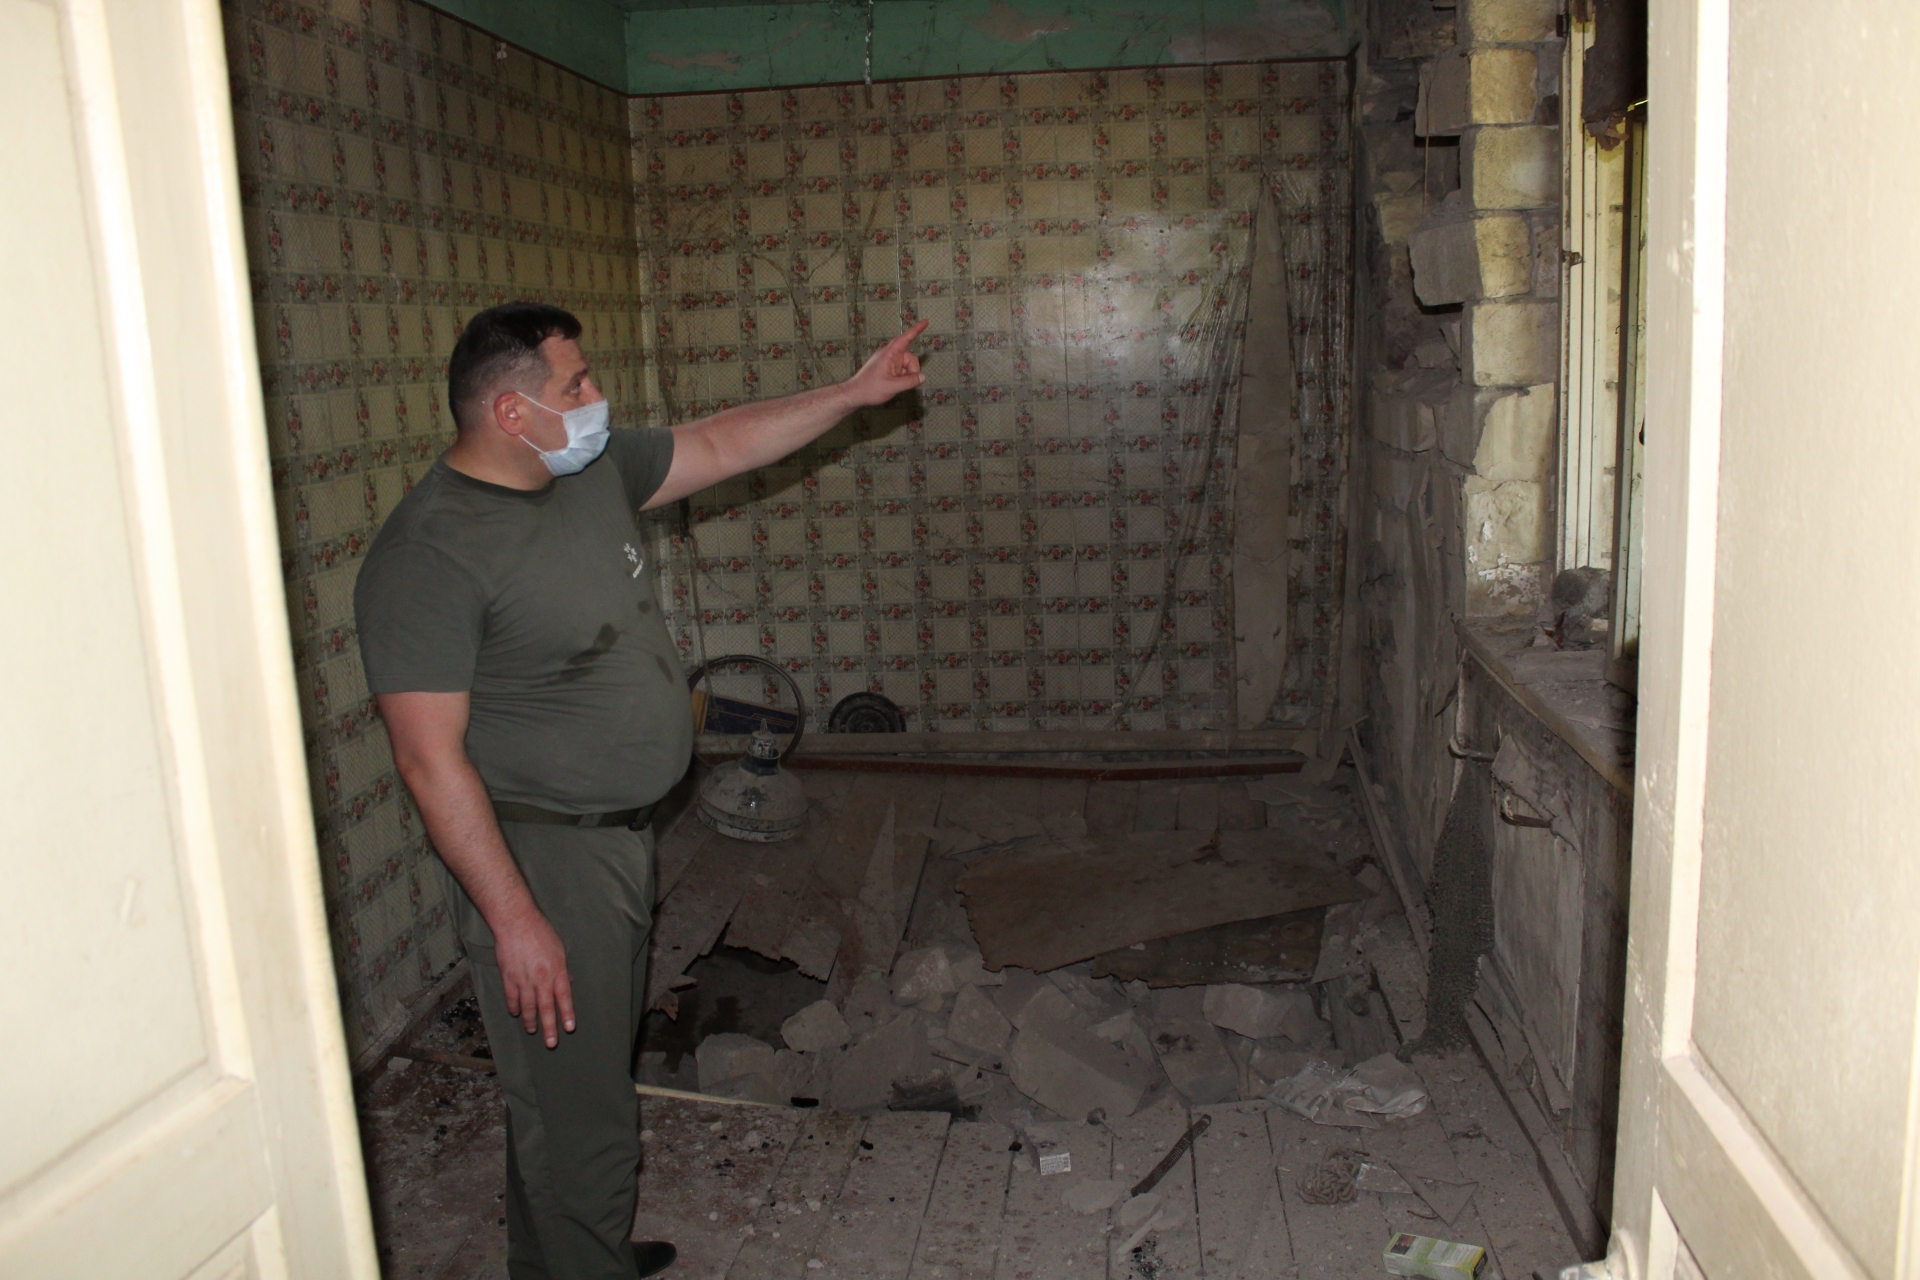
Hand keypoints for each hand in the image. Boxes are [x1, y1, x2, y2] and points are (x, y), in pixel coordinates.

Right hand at [493, 908, 575, 1047]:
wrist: (516, 922)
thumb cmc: (540, 932)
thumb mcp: (559, 949)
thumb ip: (562, 969)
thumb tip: (567, 983)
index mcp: (556, 971)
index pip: (564, 997)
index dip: (567, 1014)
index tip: (569, 1028)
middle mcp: (541, 978)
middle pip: (546, 1008)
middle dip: (549, 1027)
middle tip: (551, 1043)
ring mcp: (523, 979)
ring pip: (528, 1006)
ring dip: (531, 1020)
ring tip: (533, 1031)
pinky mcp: (508, 977)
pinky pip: (512, 997)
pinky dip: (514, 1007)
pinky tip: (516, 1013)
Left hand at [844, 319, 928, 407]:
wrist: (855, 394)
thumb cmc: (869, 388)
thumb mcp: (892, 387)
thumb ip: (909, 381)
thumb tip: (922, 376)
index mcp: (889, 354)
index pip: (905, 339)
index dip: (916, 330)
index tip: (926, 321)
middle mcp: (890, 355)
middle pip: (910, 358)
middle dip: (912, 370)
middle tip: (905, 382)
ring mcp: (889, 362)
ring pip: (907, 366)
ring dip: (906, 376)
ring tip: (895, 385)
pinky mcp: (888, 368)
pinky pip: (902, 370)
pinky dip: (902, 378)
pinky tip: (894, 385)